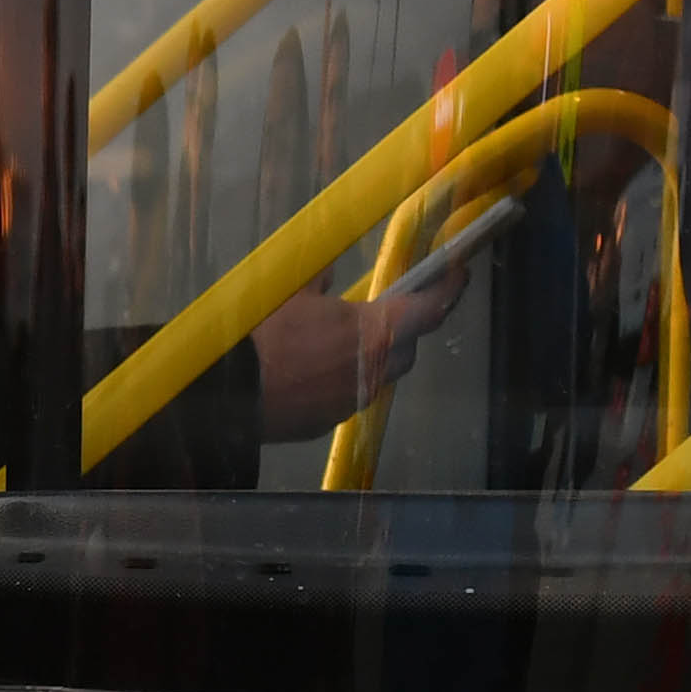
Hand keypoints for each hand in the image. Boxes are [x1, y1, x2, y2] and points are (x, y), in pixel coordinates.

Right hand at [248, 265, 459, 440]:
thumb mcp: (291, 293)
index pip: (429, 310)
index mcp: (375, 331)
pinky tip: (312, 373)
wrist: (232, 392)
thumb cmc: (266, 335)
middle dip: (402, 333)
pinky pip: (348, 395)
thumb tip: (328, 271)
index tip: (459, 274)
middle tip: (384, 315)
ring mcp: (355, 399)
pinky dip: (340, 382)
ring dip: (370, 359)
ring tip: (338, 345)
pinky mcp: (332, 420)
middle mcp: (374, 369)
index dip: (449, 290)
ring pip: (378, 375)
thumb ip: (319, 280)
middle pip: (407, 350)